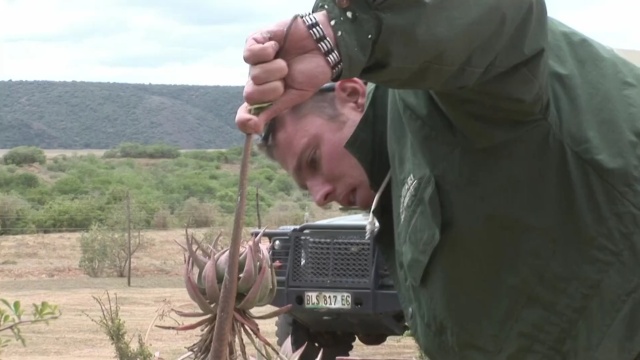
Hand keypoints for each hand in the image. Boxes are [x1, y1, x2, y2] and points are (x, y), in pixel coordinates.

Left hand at [236, 12, 335, 133]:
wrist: (323, 48)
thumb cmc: (310, 72)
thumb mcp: (294, 97)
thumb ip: (273, 110)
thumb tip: (254, 128)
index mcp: (266, 96)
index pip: (245, 112)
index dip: (244, 120)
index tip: (253, 125)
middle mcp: (257, 80)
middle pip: (250, 95)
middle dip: (273, 89)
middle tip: (285, 80)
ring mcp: (254, 62)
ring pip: (254, 75)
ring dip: (276, 69)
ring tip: (285, 62)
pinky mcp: (254, 41)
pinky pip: (249, 54)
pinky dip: (266, 52)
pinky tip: (276, 47)